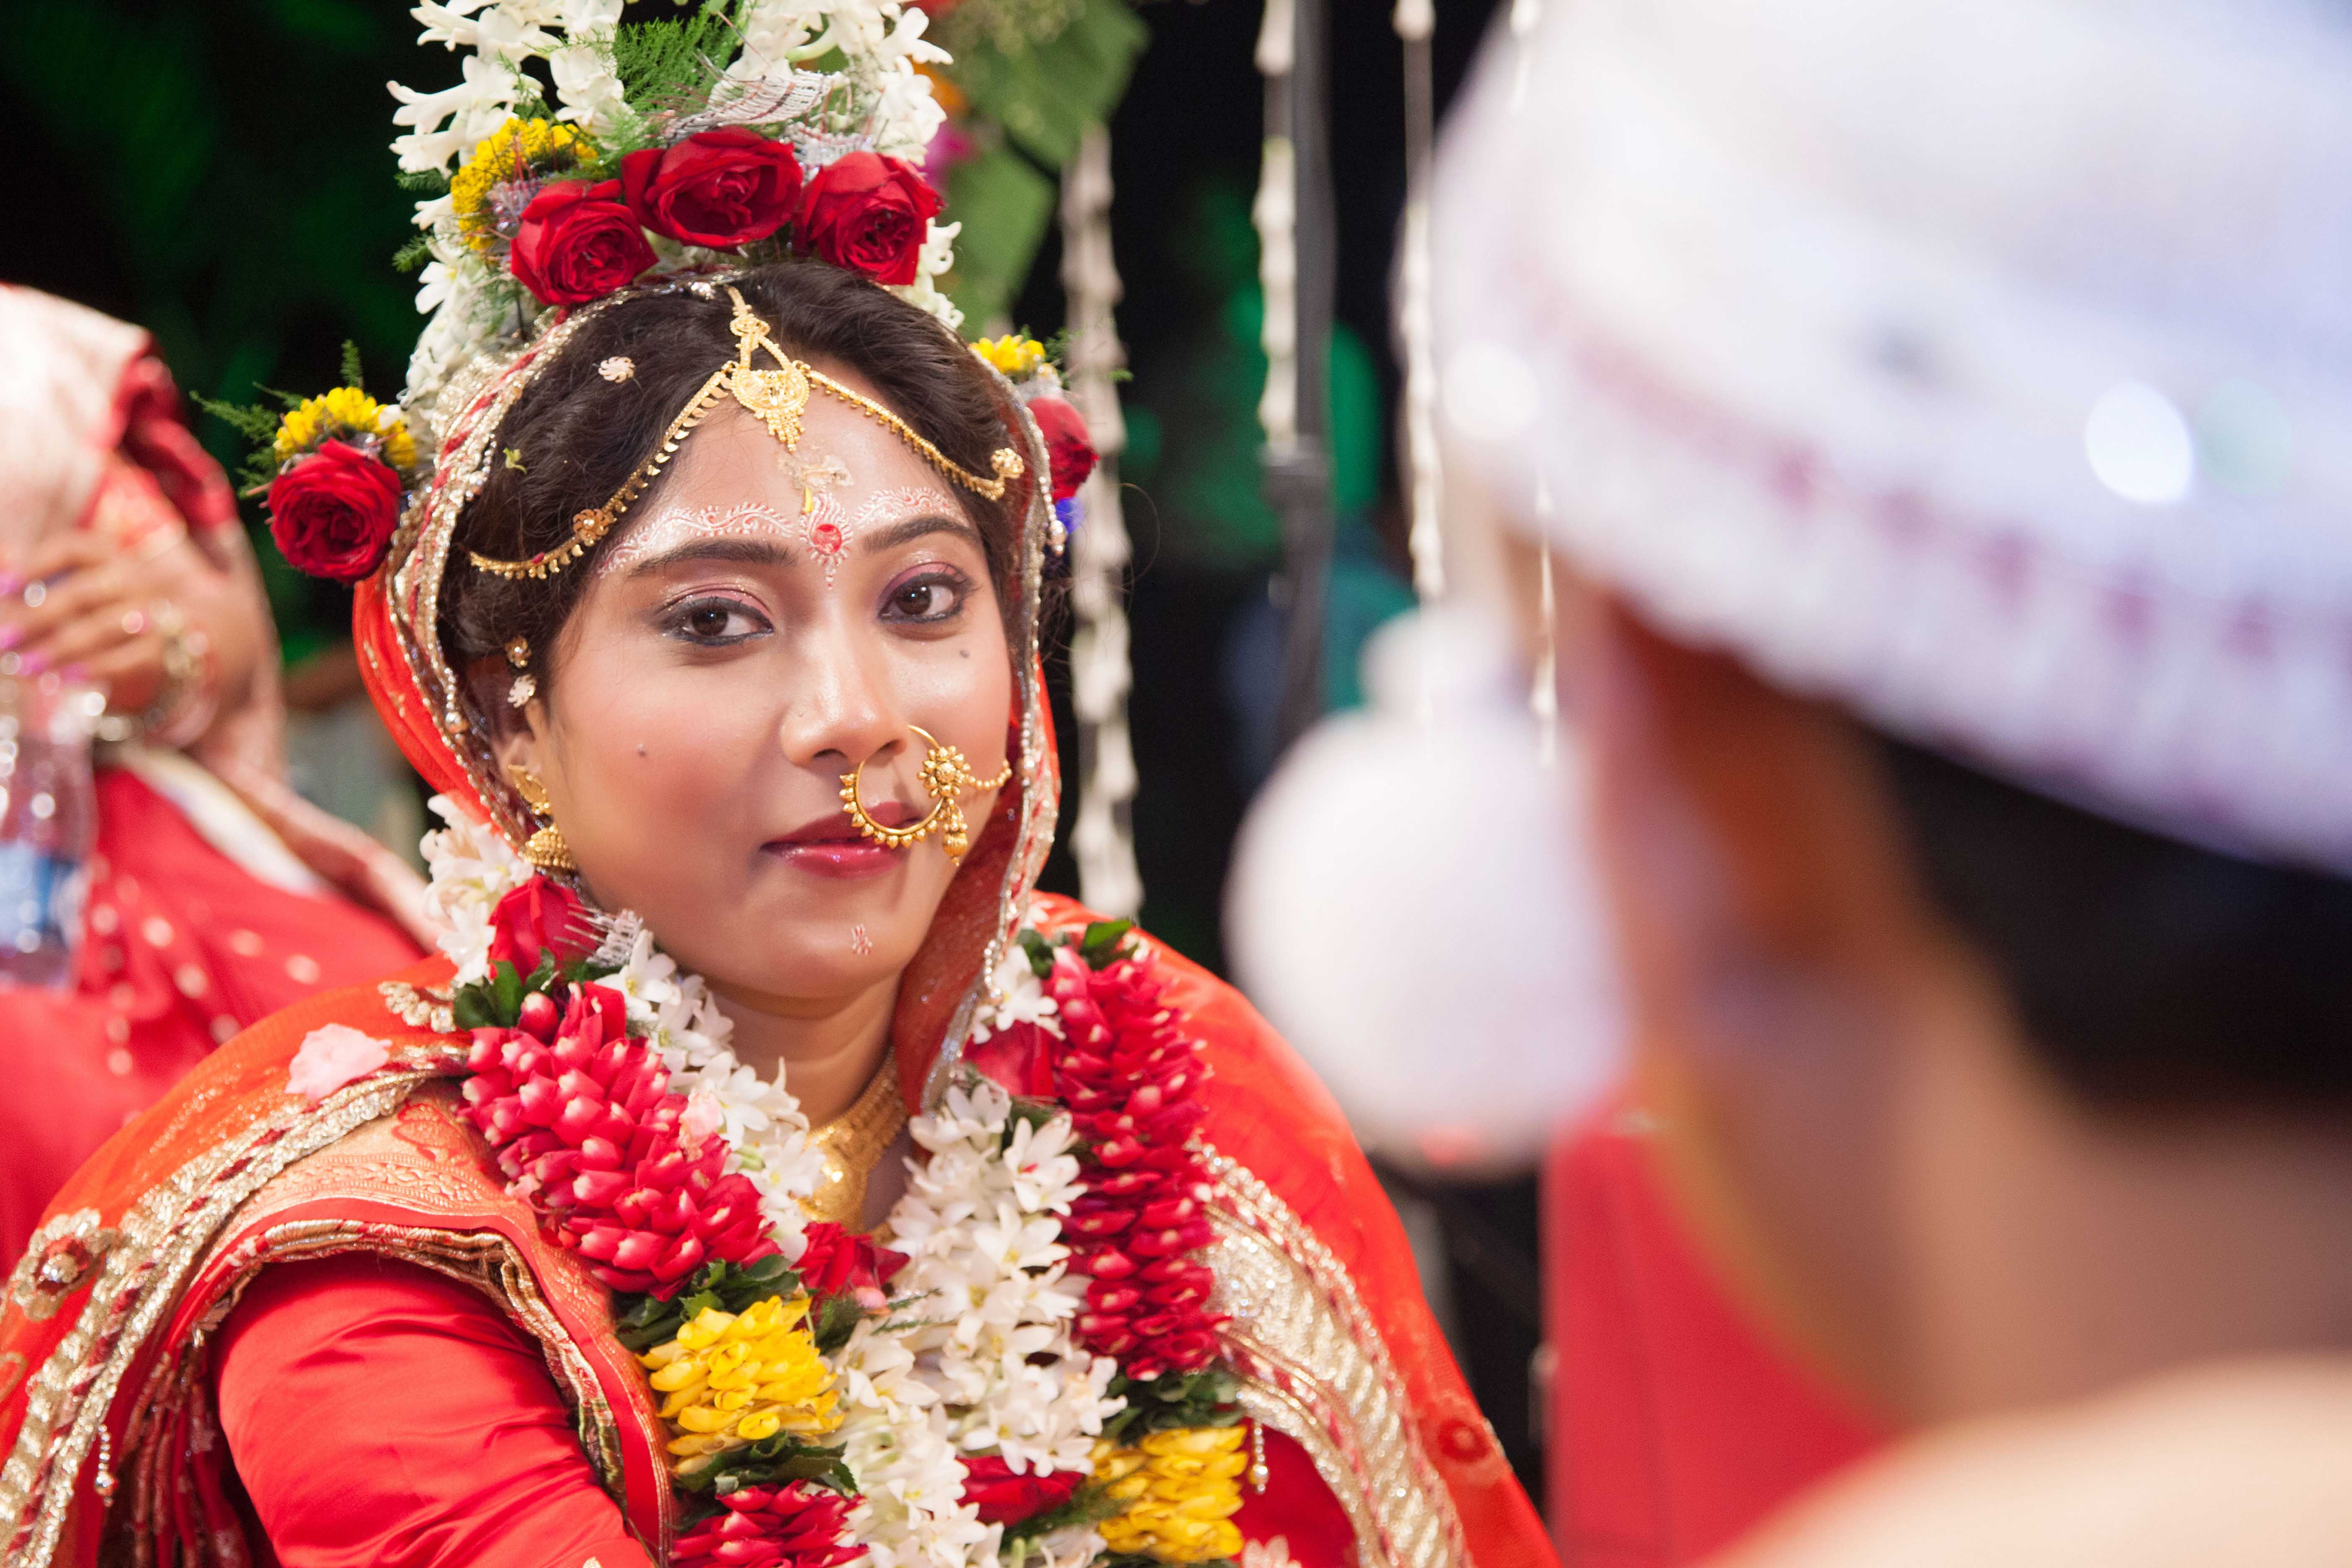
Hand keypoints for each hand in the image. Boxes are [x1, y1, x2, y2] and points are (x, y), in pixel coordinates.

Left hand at [0, 530, 216, 716]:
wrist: (165, 636)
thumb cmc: (100, 605)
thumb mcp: (71, 580)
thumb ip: (34, 570)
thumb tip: (1, 561)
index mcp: (108, 554)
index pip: (73, 549)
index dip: (36, 565)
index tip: (3, 588)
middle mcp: (133, 578)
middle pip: (82, 594)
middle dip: (37, 618)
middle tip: (3, 639)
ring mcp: (152, 612)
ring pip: (103, 629)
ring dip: (59, 649)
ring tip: (24, 666)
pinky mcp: (162, 648)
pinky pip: (128, 659)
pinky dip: (95, 668)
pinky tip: (64, 678)